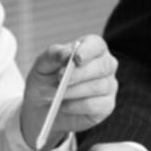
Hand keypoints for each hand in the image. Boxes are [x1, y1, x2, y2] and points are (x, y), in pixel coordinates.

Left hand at [19, 34, 117, 149]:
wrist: (41, 106)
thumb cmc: (45, 79)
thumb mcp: (43, 64)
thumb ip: (54, 55)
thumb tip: (66, 54)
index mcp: (91, 49)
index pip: (97, 45)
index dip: (88, 50)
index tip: (76, 58)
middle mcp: (105, 65)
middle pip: (102, 66)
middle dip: (79, 74)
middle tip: (59, 78)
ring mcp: (109, 85)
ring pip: (97, 87)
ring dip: (72, 92)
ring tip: (53, 94)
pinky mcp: (106, 105)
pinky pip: (95, 105)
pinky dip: (76, 106)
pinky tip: (63, 105)